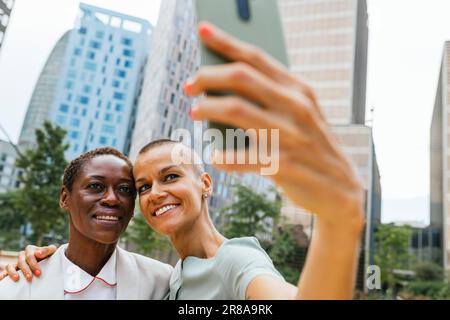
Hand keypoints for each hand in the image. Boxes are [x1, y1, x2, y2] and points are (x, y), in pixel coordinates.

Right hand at [0, 245, 56, 281]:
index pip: (30, 255)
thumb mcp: (52, 251)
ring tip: (17, 279)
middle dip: (26, 270)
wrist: (49, 260)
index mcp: (30, 249)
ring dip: (13, 272)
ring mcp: (18, 262)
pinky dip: (3, 274)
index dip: (34, 264)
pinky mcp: (15, 269)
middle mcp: (23, 255)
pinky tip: (2, 279)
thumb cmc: (50, 255)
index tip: (39, 272)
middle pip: (21, 261)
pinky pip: (6, 270)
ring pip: (11, 265)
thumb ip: (47, 250)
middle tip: (31, 278)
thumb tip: (38, 253)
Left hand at [185, 22, 364, 230]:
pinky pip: (244, 157)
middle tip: (189, 85)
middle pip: (242, 78)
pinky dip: (225, 156)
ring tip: (194, 112)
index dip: (226, 42)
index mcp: (298, 89)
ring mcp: (291, 135)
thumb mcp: (300, 115)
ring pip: (237, 111)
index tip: (203, 31)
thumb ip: (271, 99)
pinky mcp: (284, 165)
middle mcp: (296, 106)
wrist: (341, 189)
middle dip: (208, 76)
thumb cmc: (311, 147)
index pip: (257, 58)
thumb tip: (223, 88)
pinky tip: (216, 156)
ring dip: (209, 109)